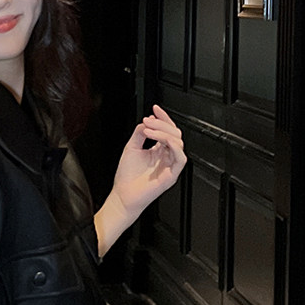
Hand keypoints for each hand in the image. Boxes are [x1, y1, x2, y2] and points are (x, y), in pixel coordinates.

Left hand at [110, 103, 185, 219]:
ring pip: (178, 142)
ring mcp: (170, 165)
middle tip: (149, 120)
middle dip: (162, 123)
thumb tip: (147, 121)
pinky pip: (181, 158)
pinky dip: (173, 146)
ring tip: (148, 130)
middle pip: (175, 133)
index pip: (167, 130)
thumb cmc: (127, 177)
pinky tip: (159, 140)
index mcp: (159, 150)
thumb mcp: (131, 148)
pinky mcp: (172, 175)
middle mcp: (166, 156)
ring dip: (164, 132)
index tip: (155, 108)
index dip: (163, 117)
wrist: (123, 195)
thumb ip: (139, 133)